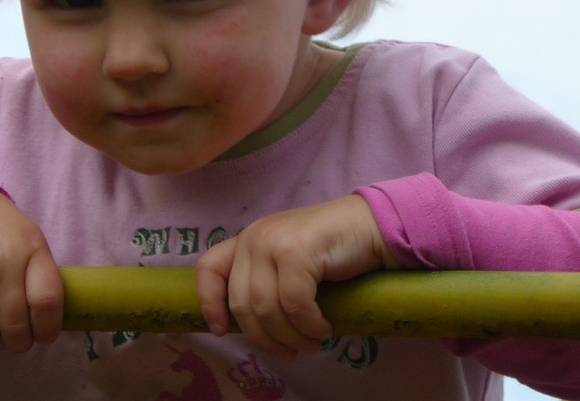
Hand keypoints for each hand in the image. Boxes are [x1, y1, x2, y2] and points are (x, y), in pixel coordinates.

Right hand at [0, 182, 62, 352]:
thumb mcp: (28, 241)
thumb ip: (38, 277)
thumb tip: (43, 328)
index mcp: (32, 247)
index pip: (48, 300)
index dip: (47, 328)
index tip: (42, 336)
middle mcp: (2, 257)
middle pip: (15, 325)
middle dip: (16, 343)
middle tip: (11, 340)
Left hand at [194, 195, 394, 358]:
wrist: (370, 225)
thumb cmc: (332, 250)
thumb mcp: (288, 262)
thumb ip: (265, 280)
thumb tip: (248, 327)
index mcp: (248, 239)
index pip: (208, 268)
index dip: (209, 303)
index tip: (221, 330)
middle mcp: (254, 237)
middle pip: (241, 304)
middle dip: (265, 338)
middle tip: (291, 352)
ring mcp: (273, 241)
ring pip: (267, 309)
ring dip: (291, 337)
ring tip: (312, 343)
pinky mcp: (297, 251)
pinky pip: (294, 304)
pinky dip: (309, 325)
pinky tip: (323, 328)